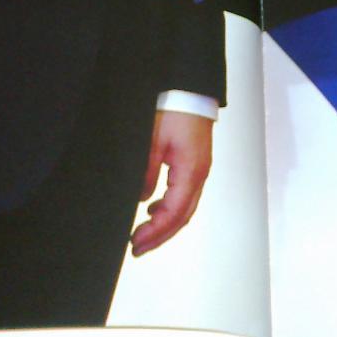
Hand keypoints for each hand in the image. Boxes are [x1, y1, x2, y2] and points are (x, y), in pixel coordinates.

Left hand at [130, 111, 213, 256]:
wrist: (190, 89)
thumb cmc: (174, 109)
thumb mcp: (152, 142)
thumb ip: (146, 173)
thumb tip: (141, 200)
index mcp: (191, 172)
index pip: (174, 213)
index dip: (155, 232)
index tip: (136, 243)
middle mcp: (199, 175)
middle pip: (183, 217)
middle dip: (160, 235)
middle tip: (137, 248)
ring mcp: (200, 169)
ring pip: (185, 208)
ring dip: (166, 224)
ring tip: (144, 233)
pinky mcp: (195, 163)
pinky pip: (185, 194)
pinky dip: (170, 208)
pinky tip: (154, 208)